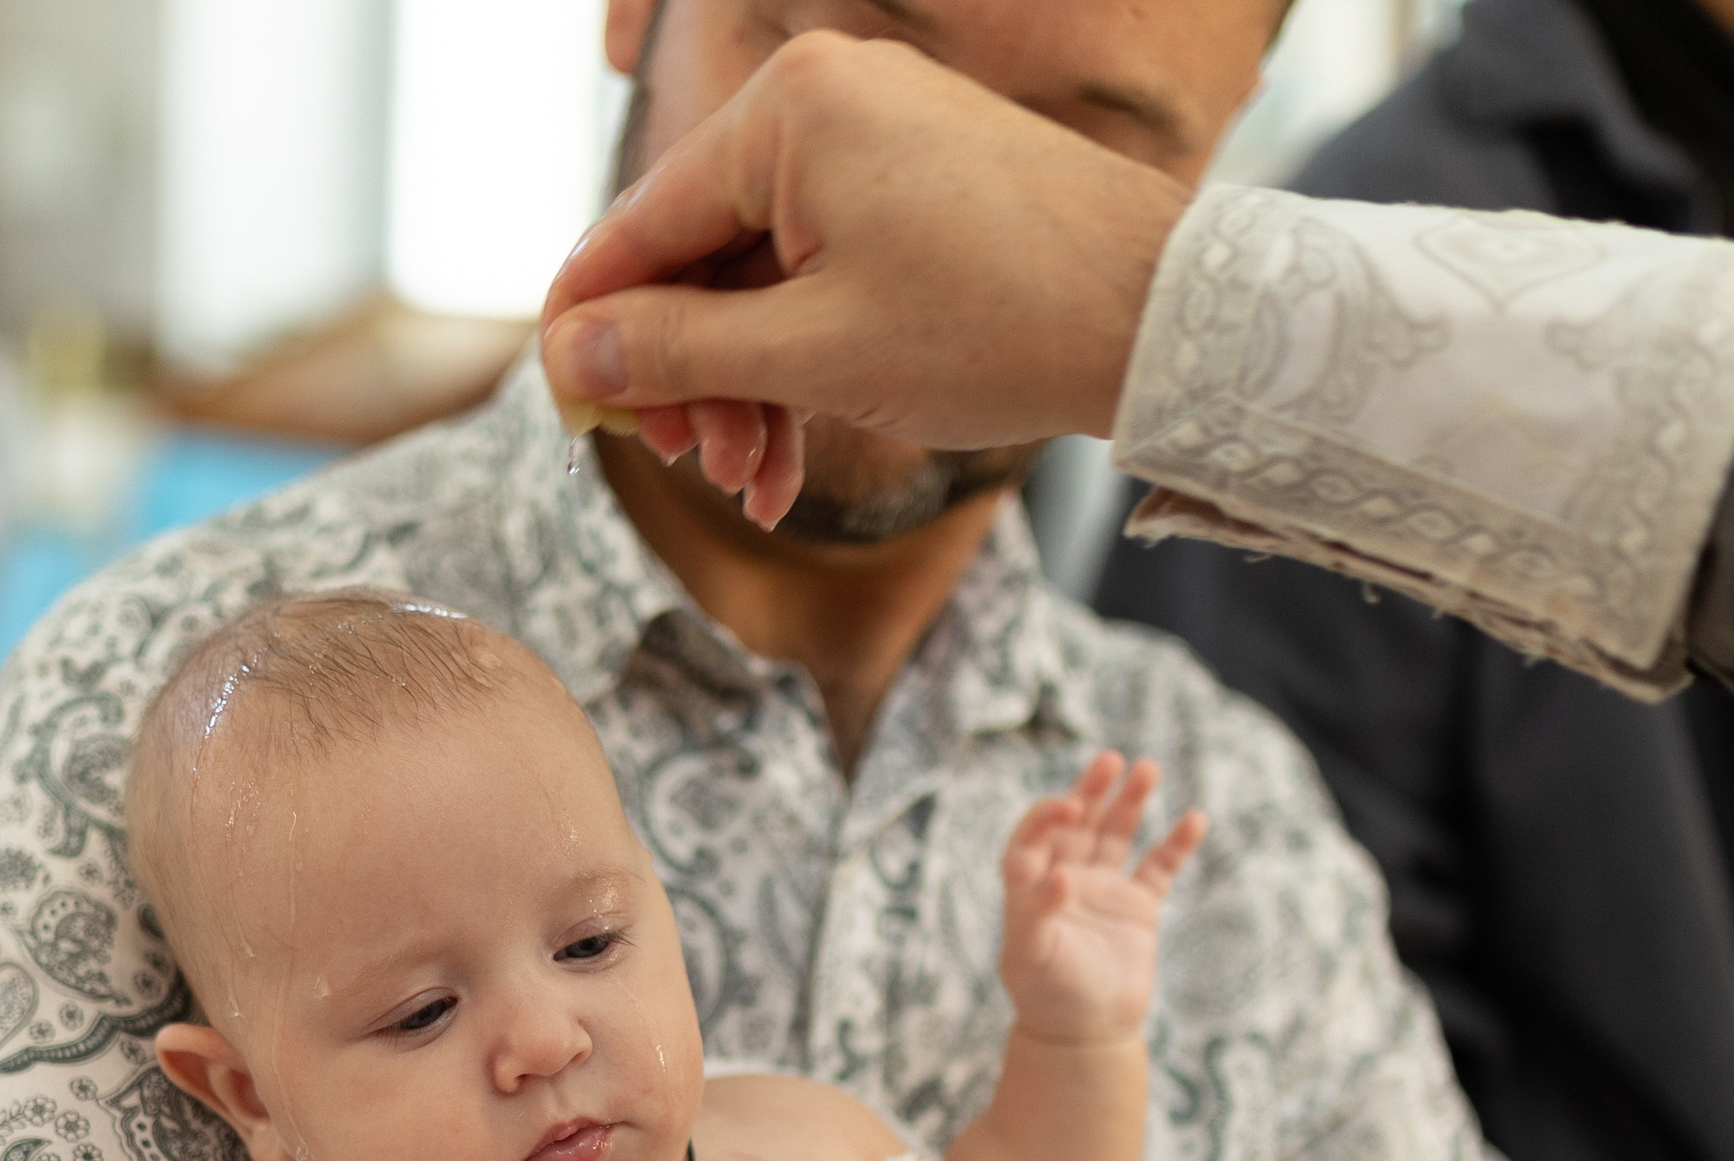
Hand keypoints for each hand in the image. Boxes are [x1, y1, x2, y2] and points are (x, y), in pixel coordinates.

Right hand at [539, 31, 1191, 523]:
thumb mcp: (811, 354)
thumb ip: (675, 352)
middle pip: (699, 257)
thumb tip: (568, 361)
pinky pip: (824, 274)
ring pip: (762, 280)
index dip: (591, 328)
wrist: (1165, 320)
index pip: (639, 224)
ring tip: (756, 485)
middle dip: (690, 379)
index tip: (569, 410)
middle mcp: (826, 103)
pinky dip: (804, 362)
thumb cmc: (999, 324)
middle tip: (694, 468)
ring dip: (748, 390)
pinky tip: (795, 456)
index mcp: (787, 112)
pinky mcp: (920, 190)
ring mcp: (878, 143)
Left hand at [1002, 754, 1205, 1044]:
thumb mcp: (1030, 957)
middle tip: (1110, 760)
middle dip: (1091, 790)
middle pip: (1077, 822)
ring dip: (1130, 802)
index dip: (1046, 816)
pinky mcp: (1138, 907)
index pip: (1033, 836)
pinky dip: (1176, 844)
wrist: (1087, 1034)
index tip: (1068, 806)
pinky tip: (1194, 819)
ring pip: (1117, 834)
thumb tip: (1058, 877)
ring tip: (1147, 768)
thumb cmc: (1047, 996)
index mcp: (1030, 886)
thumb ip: (1037, 914)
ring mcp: (1104, 890)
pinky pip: (1159, 867)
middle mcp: (1065, 878)